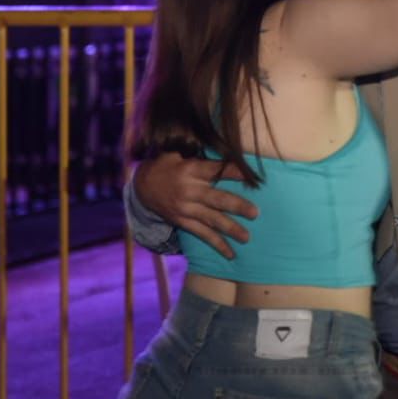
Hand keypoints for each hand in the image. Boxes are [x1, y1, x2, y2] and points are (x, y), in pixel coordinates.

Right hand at [133, 151, 257, 258]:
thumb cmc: (167, 165)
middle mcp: (189, 190)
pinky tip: (230, 253)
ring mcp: (185, 209)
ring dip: (230, 229)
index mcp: (191, 169)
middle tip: (255, 213)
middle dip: (237, 206)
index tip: (253, 176)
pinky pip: (202, 234)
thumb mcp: (178, 152)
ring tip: (246, 237)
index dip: (235, 172)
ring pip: (211, 220)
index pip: (216, 170)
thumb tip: (224, 145)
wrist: (142, 187)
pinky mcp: (183, 222)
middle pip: (216, 199)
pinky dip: (217, 244)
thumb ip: (199, 152)